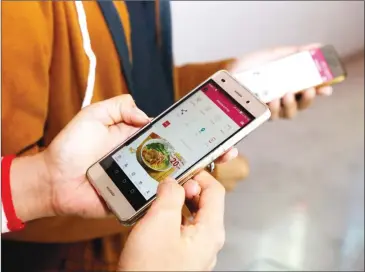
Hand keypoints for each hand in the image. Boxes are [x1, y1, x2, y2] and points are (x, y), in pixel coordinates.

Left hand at [11, 94, 236, 221]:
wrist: (53, 180)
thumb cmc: (70, 147)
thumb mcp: (93, 115)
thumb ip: (118, 106)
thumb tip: (145, 113)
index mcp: (139, 139)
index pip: (172, 133)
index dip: (193, 130)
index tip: (214, 127)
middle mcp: (146, 159)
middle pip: (181, 156)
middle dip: (207, 152)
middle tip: (227, 150)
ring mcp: (143, 180)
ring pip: (176, 177)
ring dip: (198, 172)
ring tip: (215, 165)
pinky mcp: (137, 198)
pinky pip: (160, 197)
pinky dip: (177, 194)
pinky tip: (193, 187)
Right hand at [118, 171, 224, 270]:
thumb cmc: (150, 268)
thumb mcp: (160, 222)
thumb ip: (171, 194)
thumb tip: (174, 181)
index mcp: (211, 231)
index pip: (215, 190)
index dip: (199, 175)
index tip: (182, 168)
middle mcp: (208, 241)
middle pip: (205, 202)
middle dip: (186, 189)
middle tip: (167, 184)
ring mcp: (196, 250)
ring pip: (192, 215)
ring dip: (178, 202)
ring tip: (159, 199)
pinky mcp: (182, 255)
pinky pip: (183, 228)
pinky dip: (173, 216)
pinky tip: (157, 217)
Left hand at [229, 43, 332, 118]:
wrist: (234, 68)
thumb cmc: (257, 63)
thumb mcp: (277, 55)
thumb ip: (296, 52)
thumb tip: (317, 46)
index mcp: (294, 85)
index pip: (313, 91)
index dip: (322, 91)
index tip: (326, 88)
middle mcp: (286, 99)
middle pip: (303, 106)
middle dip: (308, 99)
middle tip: (307, 90)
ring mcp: (274, 107)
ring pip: (288, 113)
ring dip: (290, 105)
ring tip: (286, 95)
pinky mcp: (261, 112)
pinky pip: (270, 116)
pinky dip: (273, 109)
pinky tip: (272, 100)